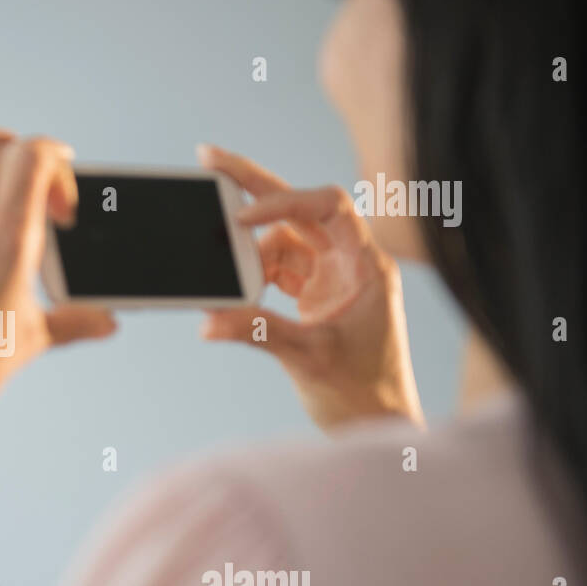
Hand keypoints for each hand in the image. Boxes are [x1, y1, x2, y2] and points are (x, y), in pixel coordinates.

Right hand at [196, 144, 423, 431]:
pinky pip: (277, 270)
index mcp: (366, 265)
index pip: (328, 207)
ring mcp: (332, 278)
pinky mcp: (316, 297)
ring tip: (212, 244)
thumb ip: (257, 332)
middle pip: (300, 209)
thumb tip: (208, 320)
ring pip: (283, 239)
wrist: (378, 425)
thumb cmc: (363, 394)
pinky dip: (251, 274)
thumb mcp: (306, 358)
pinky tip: (229, 281)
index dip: (284, 201)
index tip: (242, 217)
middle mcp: (351, 263)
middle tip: (210, 161)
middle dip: (255, 186)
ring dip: (248, 244)